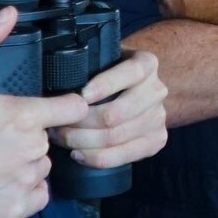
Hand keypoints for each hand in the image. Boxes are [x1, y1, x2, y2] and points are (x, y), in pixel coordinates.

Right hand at [0, 8, 89, 217]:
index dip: (65, 105)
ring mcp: (22, 184)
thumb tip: (9, 13)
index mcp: (22, 116)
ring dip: (26, 163)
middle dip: (30, 134)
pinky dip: (23, 191)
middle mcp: (29, 151)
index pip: (73, 108)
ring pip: (42, 168)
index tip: (53, 107)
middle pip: (49, 138)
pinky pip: (36, 197)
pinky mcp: (12, 212)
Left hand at [50, 49, 167, 167]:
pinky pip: (124, 156)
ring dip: (83, 141)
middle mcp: (157, 90)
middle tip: (57, 123)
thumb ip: (91, 64)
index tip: (81, 95)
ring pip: (116, 137)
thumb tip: (61, 77)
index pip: (129, 73)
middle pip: (116, 113)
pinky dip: (97, 158)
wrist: (138, 88)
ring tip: (61, 138)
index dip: (104, 86)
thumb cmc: (111, 73)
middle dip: (81, 122)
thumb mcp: (106, 59)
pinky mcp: (158, 140)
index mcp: (147, 63)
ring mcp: (160, 116)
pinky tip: (79, 154)